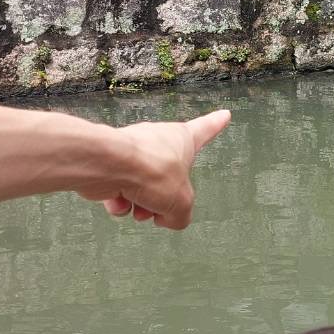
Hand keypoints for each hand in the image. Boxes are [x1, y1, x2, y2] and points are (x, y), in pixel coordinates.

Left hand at [79, 109, 230, 229]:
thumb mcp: (182, 203)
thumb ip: (181, 215)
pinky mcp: (110, 164)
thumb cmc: (151, 171)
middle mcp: (158, 141)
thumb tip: (166, 218)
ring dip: (142, 205)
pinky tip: (119, 203)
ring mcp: (132, 152)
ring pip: (143, 188)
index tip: (224, 115)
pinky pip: (119, 191)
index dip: (216, 124)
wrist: (109, 166)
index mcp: (182, 139)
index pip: (205, 130)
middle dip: (164, 198)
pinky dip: (120, 203)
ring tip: (139, 209)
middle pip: (168, 176)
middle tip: (161, 209)